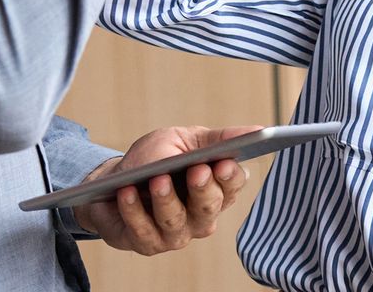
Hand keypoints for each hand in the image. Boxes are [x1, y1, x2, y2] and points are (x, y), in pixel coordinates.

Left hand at [73, 125, 256, 254]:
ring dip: (167, 200)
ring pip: (177, 222)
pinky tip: (128, 192)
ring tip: (157, 179)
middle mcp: (201, 216)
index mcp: (216, 187)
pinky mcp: (148, 243)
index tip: (224, 162)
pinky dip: (134, 210)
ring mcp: (176, 233)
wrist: (114, 180)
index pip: (233, 185)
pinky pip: (144, 231)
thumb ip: (217, 138)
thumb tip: (258, 130)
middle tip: (197, 170)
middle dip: (203, 188)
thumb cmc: (156, 158)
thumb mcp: (185, 140)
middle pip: (209, 206)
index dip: (230, 176)